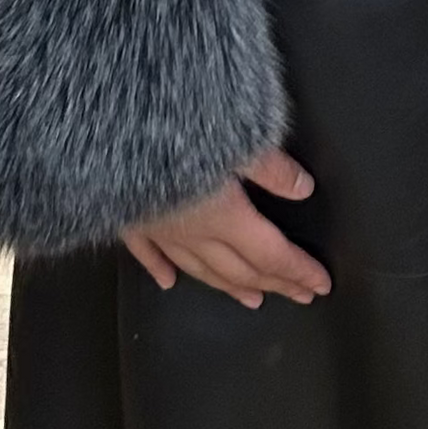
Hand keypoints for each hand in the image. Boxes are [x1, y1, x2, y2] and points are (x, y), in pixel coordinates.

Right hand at [121, 147, 331, 309]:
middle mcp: (194, 232)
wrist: (108, 131)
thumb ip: (271, 166)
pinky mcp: (129, 219)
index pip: (272, 253)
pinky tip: (168, 282)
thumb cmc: (175, 129)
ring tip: (251, 299)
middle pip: (241, 269)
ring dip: (229, 286)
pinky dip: (160, 269)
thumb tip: (303, 188)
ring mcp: (159, 230)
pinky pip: (148, 254)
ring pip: (201, 269)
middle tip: (298, 296)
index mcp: (224, 216)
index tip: (320, 286)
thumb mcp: (238, 137)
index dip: (298, 271)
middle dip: (274, 283)